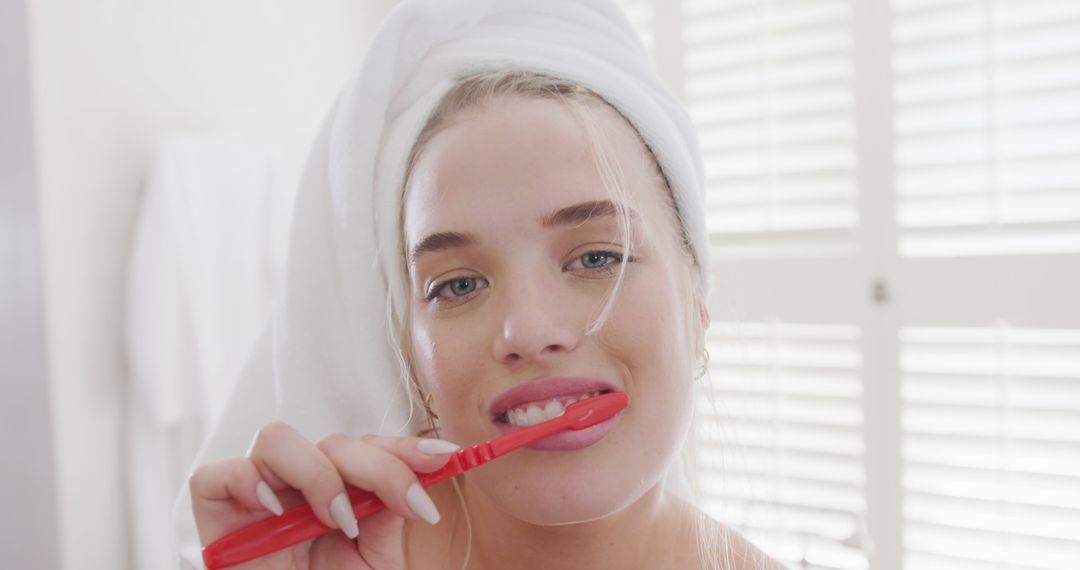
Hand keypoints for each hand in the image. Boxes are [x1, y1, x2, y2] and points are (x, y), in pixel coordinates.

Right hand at [190, 421, 458, 568]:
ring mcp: (253, 497)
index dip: (405, 447)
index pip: (366, 449)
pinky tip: (276, 511)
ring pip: (276, 438)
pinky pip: (215, 475)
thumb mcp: (374, 561)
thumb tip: (418, 473)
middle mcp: (295, 487)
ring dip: (318, 473)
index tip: (447, 457)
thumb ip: (389, 514)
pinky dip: (246, 481)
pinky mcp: (213, 514)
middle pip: (332, 441)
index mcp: (334, 493)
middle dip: (379, 466)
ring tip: (340, 520)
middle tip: (407, 505)